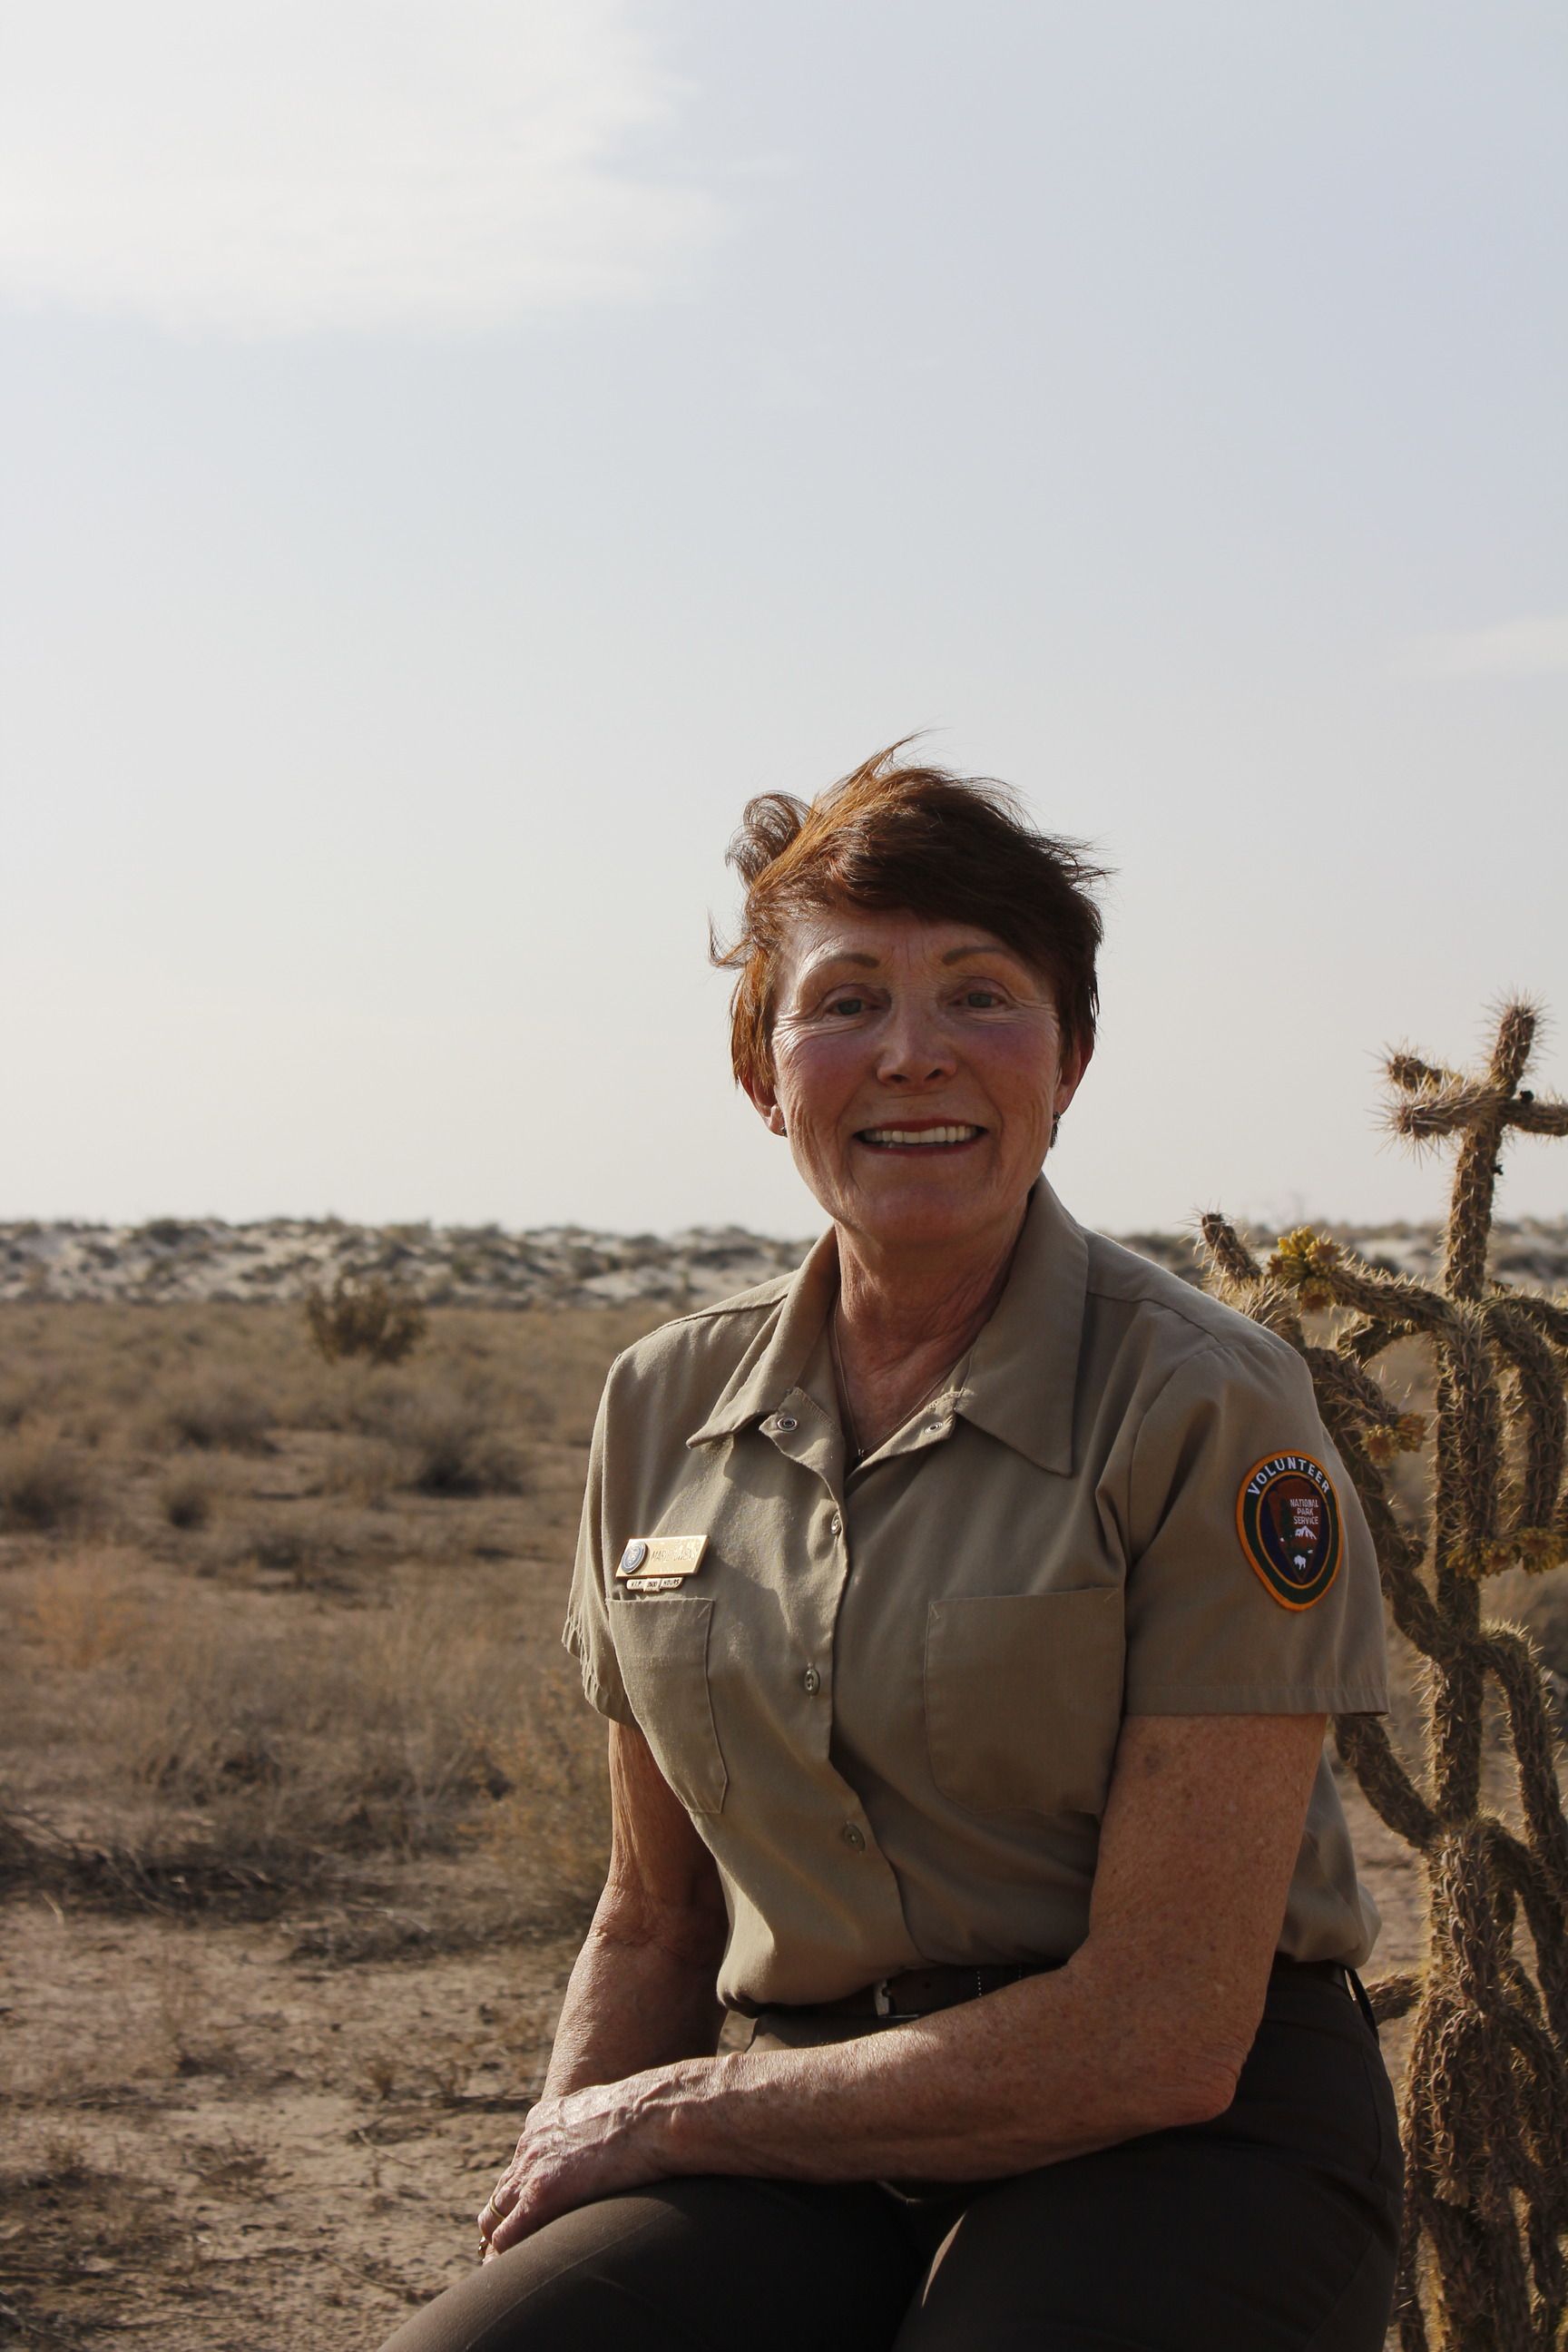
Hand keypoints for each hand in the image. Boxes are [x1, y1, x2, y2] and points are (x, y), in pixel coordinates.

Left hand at [477, 2070, 684, 2259]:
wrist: (651, 2115)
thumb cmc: (647, 2115)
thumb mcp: (606, 2111)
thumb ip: (589, 2130)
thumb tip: (604, 2145)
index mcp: (544, 2121)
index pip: (521, 2167)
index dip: (522, 2195)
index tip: (528, 2215)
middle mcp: (529, 2143)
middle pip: (502, 2192)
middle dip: (505, 2218)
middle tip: (516, 2247)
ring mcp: (531, 2169)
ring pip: (496, 2215)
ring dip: (504, 2239)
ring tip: (512, 2267)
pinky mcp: (540, 2196)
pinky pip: (505, 2236)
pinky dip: (505, 2255)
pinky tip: (515, 2272)